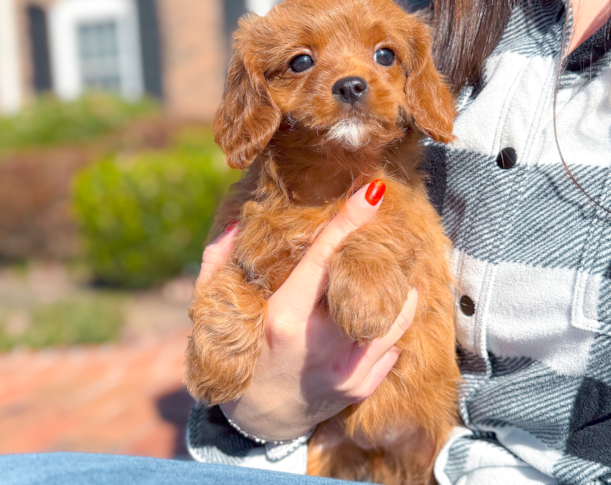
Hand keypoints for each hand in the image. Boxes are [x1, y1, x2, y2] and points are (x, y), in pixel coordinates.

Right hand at [193, 182, 417, 441]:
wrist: (258, 418)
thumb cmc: (235, 352)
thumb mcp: (212, 308)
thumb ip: (218, 261)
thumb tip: (238, 220)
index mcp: (283, 318)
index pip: (324, 259)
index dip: (350, 221)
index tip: (373, 192)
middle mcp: (319, 345)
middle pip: (370, 287)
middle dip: (385, 258)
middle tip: (388, 237)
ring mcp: (345, 370)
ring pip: (395, 317)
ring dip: (398, 291)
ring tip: (391, 274)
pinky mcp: (361, 386)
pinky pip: (394, 344)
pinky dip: (392, 324)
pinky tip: (381, 313)